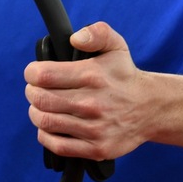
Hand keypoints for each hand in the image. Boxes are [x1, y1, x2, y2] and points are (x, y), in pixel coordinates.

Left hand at [24, 22, 151, 160]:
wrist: (151, 109)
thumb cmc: (125, 76)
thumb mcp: (116, 46)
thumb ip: (96, 33)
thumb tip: (75, 39)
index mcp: (93, 76)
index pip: (44, 75)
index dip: (31, 73)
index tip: (34, 73)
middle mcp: (93, 103)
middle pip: (40, 99)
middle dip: (32, 93)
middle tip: (35, 90)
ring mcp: (95, 128)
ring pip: (45, 122)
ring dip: (36, 113)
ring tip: (42, 106)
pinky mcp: (96, 148)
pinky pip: (57, 145)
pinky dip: (46, 135)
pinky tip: (50, 126)